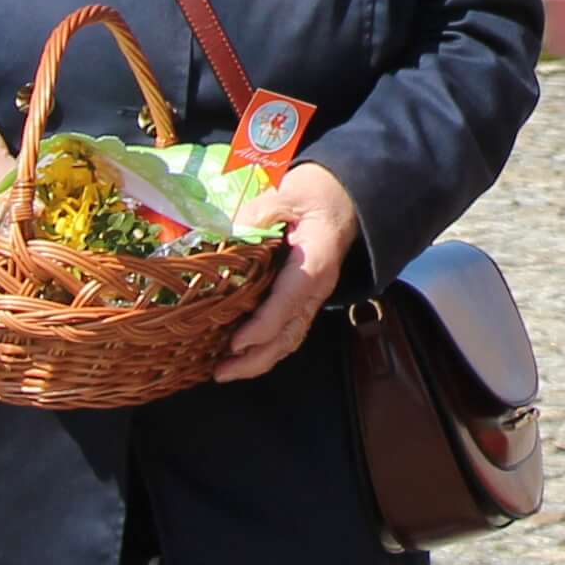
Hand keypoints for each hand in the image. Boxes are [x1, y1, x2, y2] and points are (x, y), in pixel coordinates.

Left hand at [216, 161, 367, 380]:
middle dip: (256, 359)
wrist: (344, 198)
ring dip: (257, 360)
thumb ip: (262, 211)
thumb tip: (228, 232)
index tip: (235, 342)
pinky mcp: (301, 298)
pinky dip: (263, 347)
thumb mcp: (292, 192)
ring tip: (223, 371)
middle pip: (290, 334)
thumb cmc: (319, 193)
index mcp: (315, 264)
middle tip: (220, 372)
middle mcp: (316, 288)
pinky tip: (238, 353)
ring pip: (289, 339)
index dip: (262, 327)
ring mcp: (311, 297)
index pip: (289, 302)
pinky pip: (286, 330)